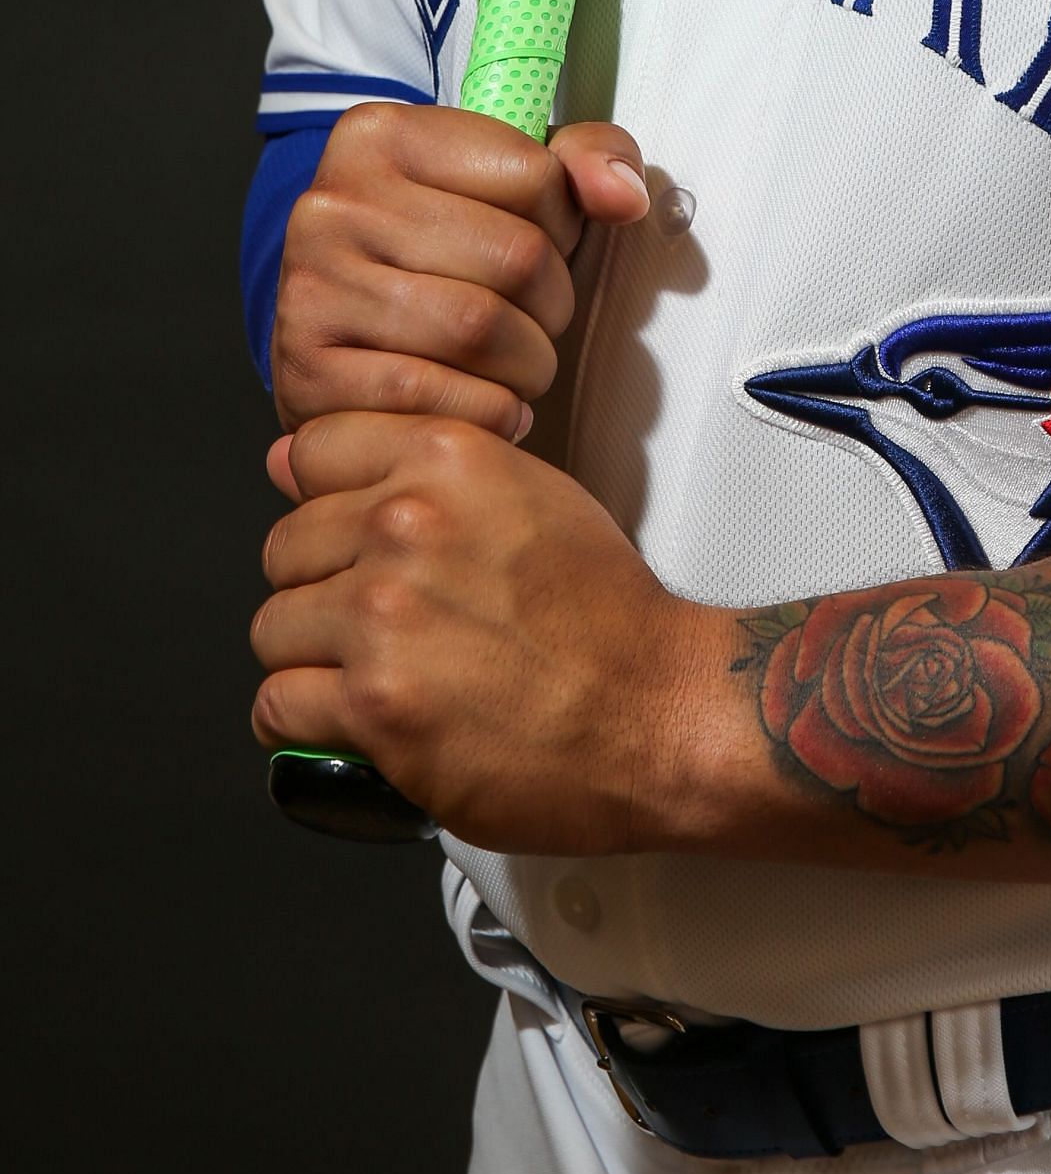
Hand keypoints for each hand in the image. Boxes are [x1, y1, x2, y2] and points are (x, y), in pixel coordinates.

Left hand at [251, 412, 728, 851]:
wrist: (655, 708)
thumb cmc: (604, 613)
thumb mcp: (528, 492)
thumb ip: (421, 469)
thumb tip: (291, 461)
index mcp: (445, 458)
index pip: (310, 451)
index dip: (327, 502)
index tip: (353, 538)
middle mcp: (406, 524)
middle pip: (284, 547)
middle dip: (320, 588)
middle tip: (380, 623)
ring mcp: (385, 614)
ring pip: (272, 628)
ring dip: (312, 658)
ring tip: (373, 672)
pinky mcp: (375, 704)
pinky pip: (278, 706)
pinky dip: (307, 722)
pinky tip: (356, 718)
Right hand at [270, 104, 672, 437]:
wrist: (340, 331)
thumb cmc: (442, 247)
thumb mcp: (511, 179)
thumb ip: (588, 159)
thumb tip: (625, 196)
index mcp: (382, 134)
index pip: (536, 176)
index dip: (565, 226)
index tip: (540, 245)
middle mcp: (331, 201)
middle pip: (515, 257)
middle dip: (553, 305)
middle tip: (537, 322)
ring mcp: (308, 286)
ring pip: (479, 329)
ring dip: (527, 365)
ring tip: (517, 366)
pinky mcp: (304, 370)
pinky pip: (432, 397)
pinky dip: (487, 414)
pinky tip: (491, 407)